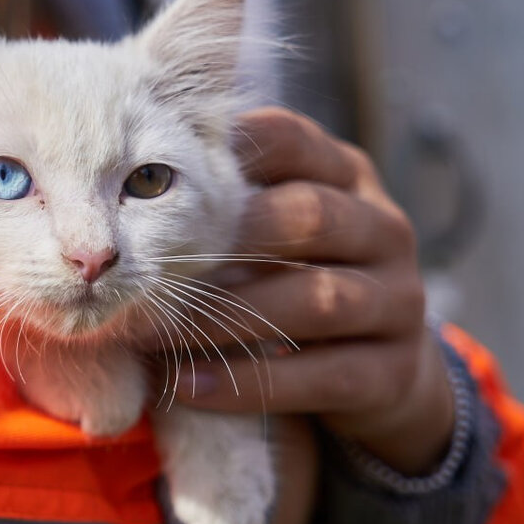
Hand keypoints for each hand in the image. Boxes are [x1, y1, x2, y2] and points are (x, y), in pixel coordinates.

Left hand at [174, 107, 453, 474]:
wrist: (383, 378)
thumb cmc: (295, 282)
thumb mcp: (272, 232)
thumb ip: (226, 204)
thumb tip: (124, 187)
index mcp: (347, 176)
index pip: (290, 139)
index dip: (226, 149)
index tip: (155, 172)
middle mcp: (384, 228)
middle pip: (310, 216)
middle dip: (225, 239)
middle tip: (149, 264)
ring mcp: (399, 301)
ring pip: (317, 300)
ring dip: (225, 318)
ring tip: (154, 333)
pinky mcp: (393, 373)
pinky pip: (320, 377)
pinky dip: (248, 382)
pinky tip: (189, 385)